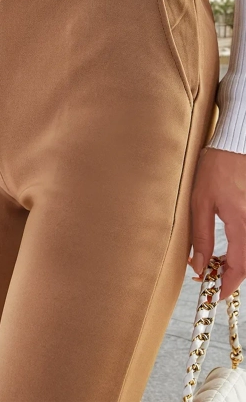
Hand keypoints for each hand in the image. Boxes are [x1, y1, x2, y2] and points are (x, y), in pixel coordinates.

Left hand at [188, 147, 245, 299]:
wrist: (233, 146)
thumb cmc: (215, 170)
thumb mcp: (200, 203)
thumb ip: (201, 237)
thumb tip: (199, 265)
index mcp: (241, 224)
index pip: (239, 268)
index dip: (227, 286)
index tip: (213, 294)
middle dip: (230, 278)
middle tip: (210, 280)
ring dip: (236, 265)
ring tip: (215, 265)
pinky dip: (241, 252)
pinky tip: (227, 251)